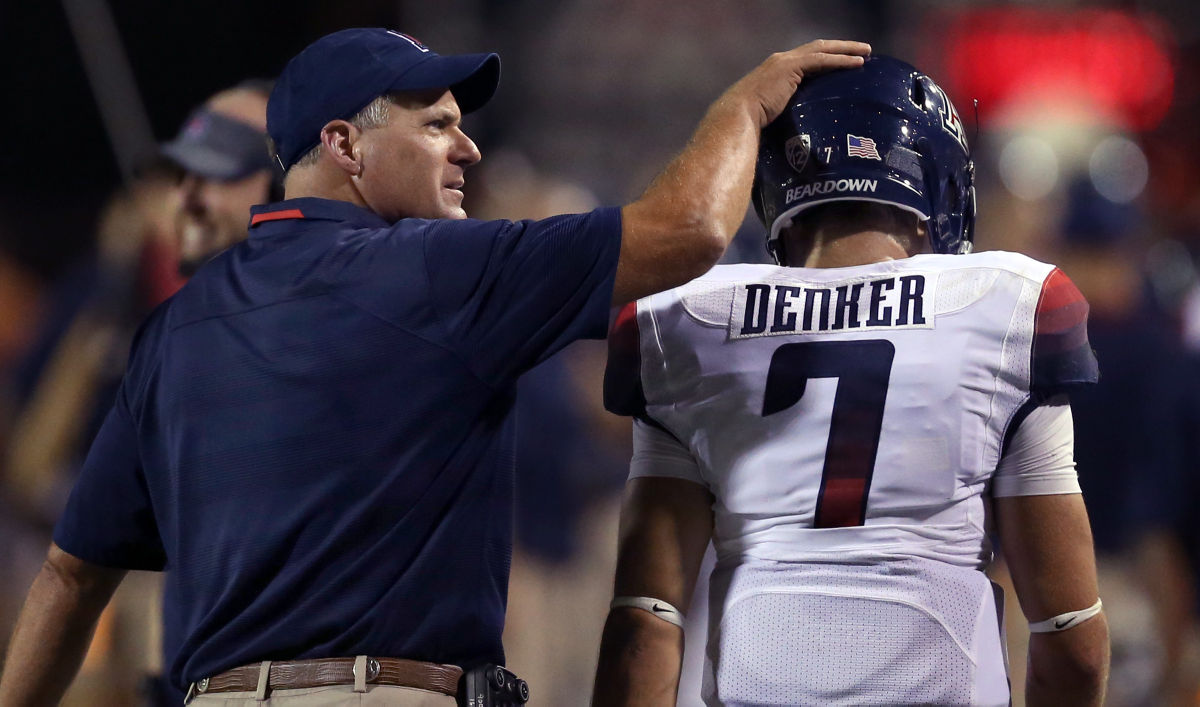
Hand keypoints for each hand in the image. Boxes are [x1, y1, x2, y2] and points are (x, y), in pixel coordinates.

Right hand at [727, 39, 871, 127]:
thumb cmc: (750, 125)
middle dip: (841, 47)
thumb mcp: (773, 116)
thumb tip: (800, 134)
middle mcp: (781, 61)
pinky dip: (840, 60)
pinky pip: (821, 60)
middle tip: (863, 51)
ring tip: (866, 52)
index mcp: (776, 71)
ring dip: (846, 49)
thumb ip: (787, 115)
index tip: (844, 62)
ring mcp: (786, 62)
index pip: (807, 59)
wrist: (738, 117)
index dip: (827, 58)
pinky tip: (857, 62)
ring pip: (823, 49)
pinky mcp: (790, 67)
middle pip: (818, 48)